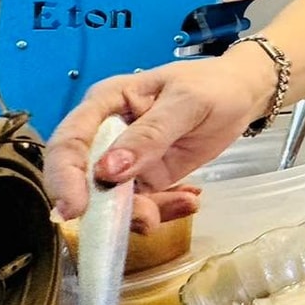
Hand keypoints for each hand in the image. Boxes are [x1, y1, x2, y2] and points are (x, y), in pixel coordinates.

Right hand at [45, 47, 274, 225]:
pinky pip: (143, 204)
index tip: (75, 209)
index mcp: (105, 103)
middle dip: (108, 207)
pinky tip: (190, 200)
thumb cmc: (211, 86)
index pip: (70, 141)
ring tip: (184, 203)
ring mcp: (124, 160)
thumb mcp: (185, 103)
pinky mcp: (145, 178)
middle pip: (84, 179)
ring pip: (114, 199)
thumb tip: (108, 170)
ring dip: (143, 212)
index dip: (64, 177)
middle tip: (146, 219)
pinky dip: (164, 209)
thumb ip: (149, 134)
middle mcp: (105, 134)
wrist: (241, 95)